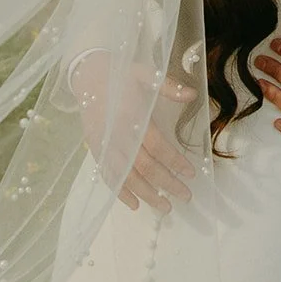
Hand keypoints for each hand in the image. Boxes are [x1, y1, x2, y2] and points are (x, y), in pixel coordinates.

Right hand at [70, 51, 198, 212]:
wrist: (87, 75)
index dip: (175, 162)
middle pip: (144, 166)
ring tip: (165, 207)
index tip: (191, 173)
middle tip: (186, 196)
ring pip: (126, 176)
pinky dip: (119, 192)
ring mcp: (105, 145)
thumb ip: (169, 86)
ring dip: (146, 194)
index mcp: (132, 116)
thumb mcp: (146, 74)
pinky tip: (134, 205)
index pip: (157, 146)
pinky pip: (107, 176)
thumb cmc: (121, 76)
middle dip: (166, 183)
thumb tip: (194, 95)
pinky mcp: (95, 150)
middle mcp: (118, 134)